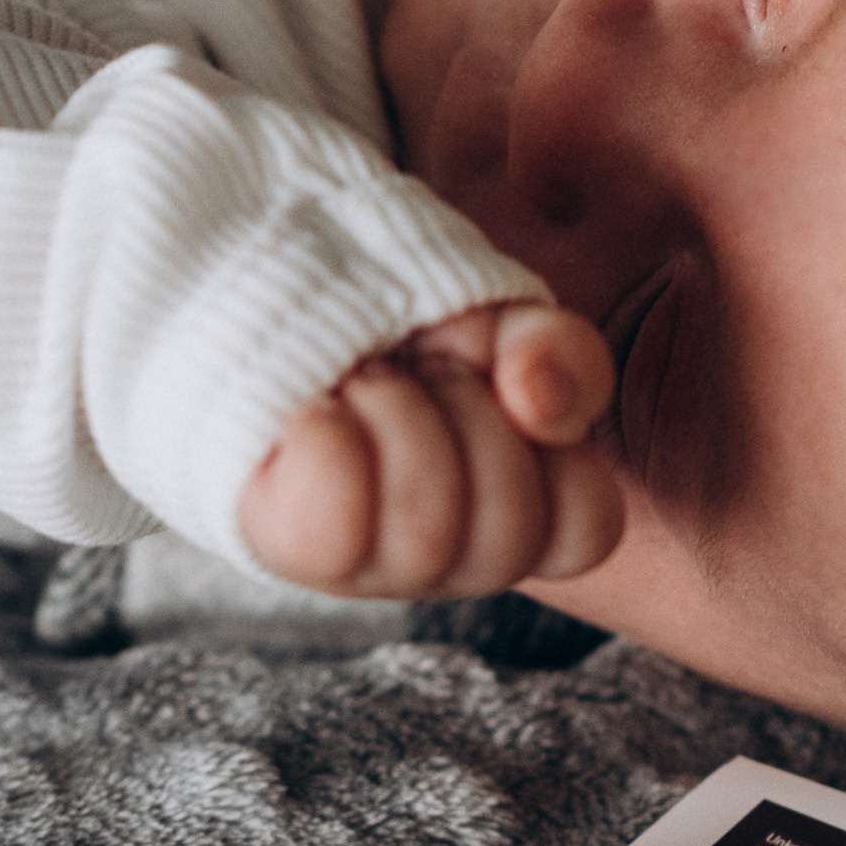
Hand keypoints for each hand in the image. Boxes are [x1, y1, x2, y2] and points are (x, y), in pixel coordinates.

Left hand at [238, 300, 621, 595]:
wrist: (260, 279)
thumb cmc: (390, 316)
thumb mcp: (498, 315)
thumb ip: (556, 353)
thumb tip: (540, 402)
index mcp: (518, 513)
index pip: (585, 528)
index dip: (553, 447)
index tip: (496, 380)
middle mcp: (449, 560)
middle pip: (509, 536)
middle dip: (464, 413)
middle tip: (414, 368)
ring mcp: (366, 566)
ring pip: (427, 532)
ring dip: (396, 414)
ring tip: (359, 378)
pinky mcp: (286, 546)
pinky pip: (332, 527)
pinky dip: (327, 439)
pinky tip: (316, 409)